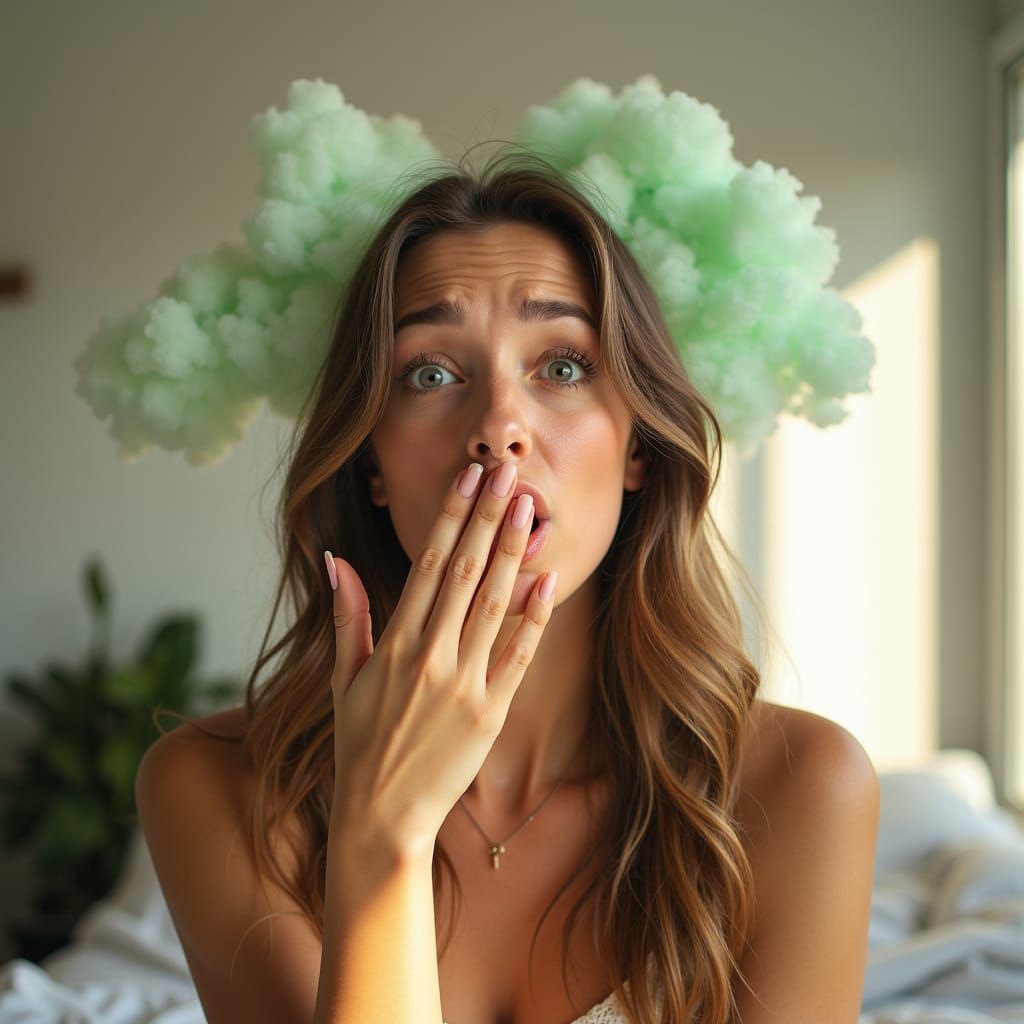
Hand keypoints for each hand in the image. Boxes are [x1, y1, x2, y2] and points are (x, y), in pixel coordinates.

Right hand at [324, 462, 556, 863]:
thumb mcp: (343, 678)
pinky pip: (517, 656)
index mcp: (394, 643)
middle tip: (508, 475)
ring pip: (493, 605)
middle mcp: (429, 656)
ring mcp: (463, 685)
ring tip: (528, 510)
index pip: (426, 564)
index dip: (450, 517)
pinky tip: (547, 581)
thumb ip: (348, 615)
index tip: (468, 479)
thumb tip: (336, 558)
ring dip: (512, 553)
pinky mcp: (490, 713)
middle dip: (487, 519)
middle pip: (464, 573)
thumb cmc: (359, 743)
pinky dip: (533, 618)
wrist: (381, 816)